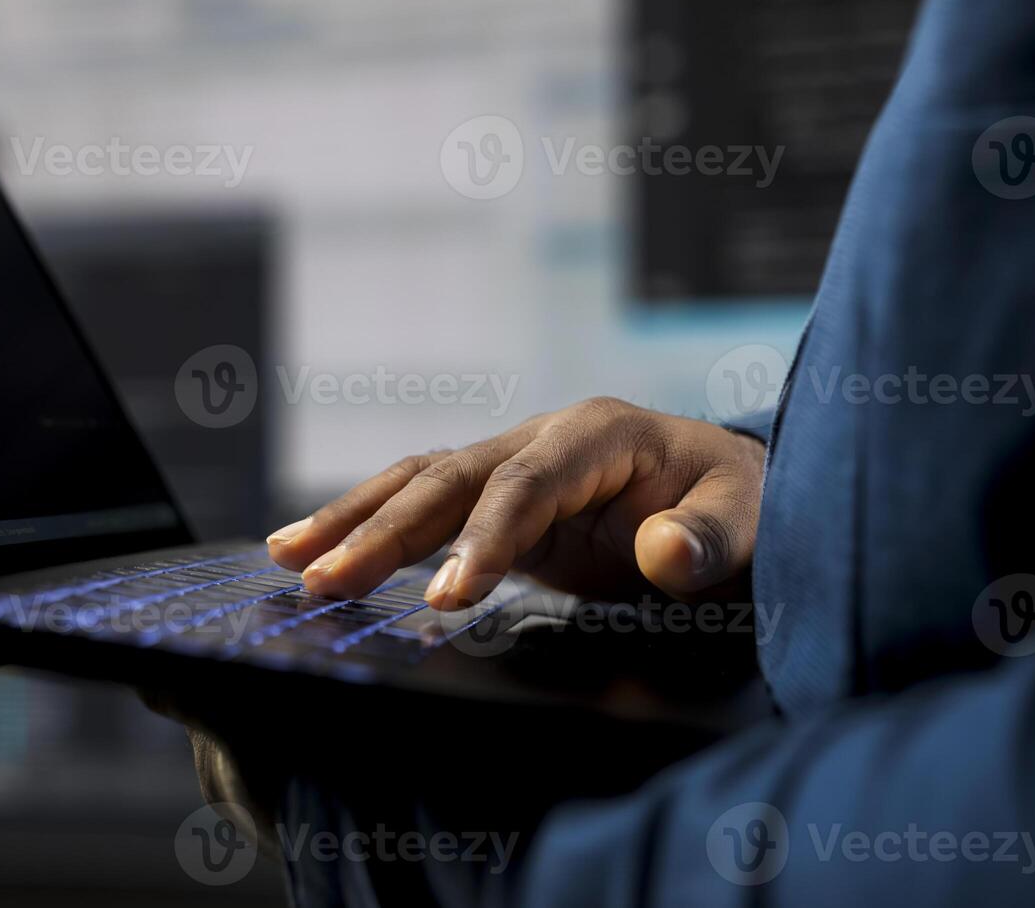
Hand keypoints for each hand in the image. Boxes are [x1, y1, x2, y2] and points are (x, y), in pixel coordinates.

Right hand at [267, 398, 765, 608]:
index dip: (484, 539)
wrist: (733, 493)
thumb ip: (710, 539)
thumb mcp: (747, 522)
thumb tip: (663, 554)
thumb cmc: (740, 506)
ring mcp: (516, 464)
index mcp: (598, 434)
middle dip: (385, 530)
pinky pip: (428, 506)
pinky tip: (321, 555)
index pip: (525, 485)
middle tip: (323, 583)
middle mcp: (543, 439)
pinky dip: (374, 526)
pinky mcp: (501, 500)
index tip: (449, 599)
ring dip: (355, 519)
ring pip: (421, 481)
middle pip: (449, 477)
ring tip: (286, 560)